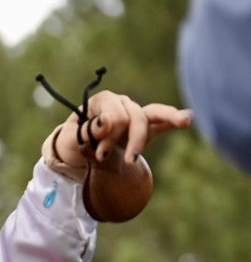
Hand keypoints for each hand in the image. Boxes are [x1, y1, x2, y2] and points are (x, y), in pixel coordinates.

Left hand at [43, 92, 192, 221]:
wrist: (77, 153)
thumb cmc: (73, 142)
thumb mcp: (73, 138)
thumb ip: (89, 129)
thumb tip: (108, 120)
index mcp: (103, 102)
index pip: (116, 114)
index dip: (110, 134)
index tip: (101, 153)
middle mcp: (121, 104)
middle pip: (134, 117)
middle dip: (129, 140)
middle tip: (118, 159)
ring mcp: (135, 115)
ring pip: (151, 116)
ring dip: (163, 123)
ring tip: (184, 121)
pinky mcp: (145, 128)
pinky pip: (162, 121)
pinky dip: (175, 119)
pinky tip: (188, 119)